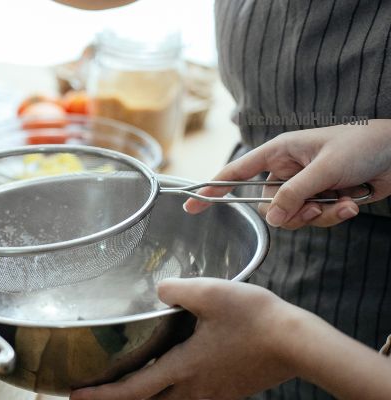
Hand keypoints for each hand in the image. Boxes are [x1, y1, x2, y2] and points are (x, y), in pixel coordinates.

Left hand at [70, 278, 301, 399]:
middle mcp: (195, 389)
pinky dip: (172, 394)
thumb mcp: (209, 293)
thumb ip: (176, 290)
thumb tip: (159, 290)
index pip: (133, 390)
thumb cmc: (256, 319)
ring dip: (148, 399)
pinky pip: (193, 399)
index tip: (77, 395)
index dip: (102, 395)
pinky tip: (173, 379)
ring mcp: (213, 393)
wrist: (299, 343)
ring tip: (131, 386)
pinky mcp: (229, 391)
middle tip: (95, 395)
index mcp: (183, 368)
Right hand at [183, 120, 390, 228]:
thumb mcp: (323, 168)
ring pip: (293, 217)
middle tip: (316, 205)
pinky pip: (315, 220)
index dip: (213, 189)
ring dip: (319, 215)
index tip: (192, 204)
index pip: (235, 173)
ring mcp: (304, 187)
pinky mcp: (322, 200)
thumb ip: (294, 194)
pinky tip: (353, 203)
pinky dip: (334, 215)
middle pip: (268, 206)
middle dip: (293, 212)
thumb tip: (272, 219)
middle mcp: (286, 171)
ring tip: (341, 201)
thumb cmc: (361, 145)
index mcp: (278, 153)